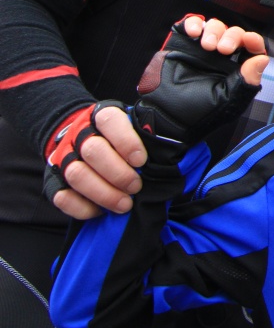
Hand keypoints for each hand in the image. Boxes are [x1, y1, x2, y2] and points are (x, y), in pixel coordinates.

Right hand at [44, 101, 147, 219]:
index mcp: (101, 116)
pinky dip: (81, 207)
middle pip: (93, 151)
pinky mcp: (52, 179)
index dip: (126, 142)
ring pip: (76, 174)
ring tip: (124, 204)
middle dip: (118, 173)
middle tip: (136, 187)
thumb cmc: (116, 136)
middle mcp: (79, 134)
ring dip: (103, 193)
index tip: (141, 161)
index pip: (110, 121)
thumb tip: (166, 152)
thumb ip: (145, 135)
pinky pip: (61, 196)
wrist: (78, 134)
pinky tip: (100, 211)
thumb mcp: (132, 126)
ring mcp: (63, 156)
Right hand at [132, 16, 268, 146]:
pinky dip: (194, 23)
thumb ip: (246, 80)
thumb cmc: (197, 113)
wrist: (163, 116)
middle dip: (231, 36)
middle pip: (234, 34)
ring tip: (206, 45)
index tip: (249, 40)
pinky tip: (193, 33)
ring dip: (214, 30)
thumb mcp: (227, 100)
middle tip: (223, 49)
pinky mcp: (182, 44)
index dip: (253, 41)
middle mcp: (221, 58)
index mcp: (236, 70)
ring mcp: (201, 50)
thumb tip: (263, 58)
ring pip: (215, 26)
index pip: (251, 49)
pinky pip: (191, 25)